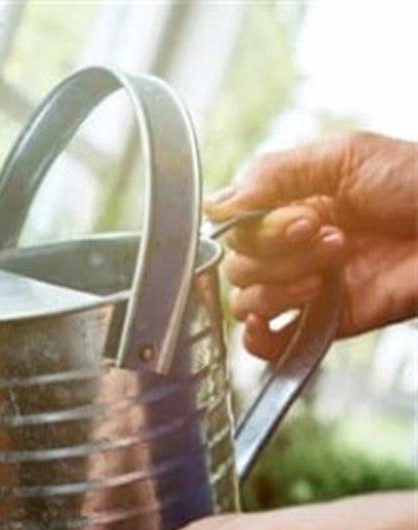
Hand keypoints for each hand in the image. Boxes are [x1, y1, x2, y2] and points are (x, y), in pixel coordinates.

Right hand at [205, 132, 417, 359]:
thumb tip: (216, 205)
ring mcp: (308, 285)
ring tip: (333, 267)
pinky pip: (268, 343)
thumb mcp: (343, 155)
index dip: (256, 226)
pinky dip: (257, 336)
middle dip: (278, 251)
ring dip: (281, 283)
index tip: (301, 215)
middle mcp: (294, 247)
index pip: (235, 225)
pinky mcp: (327, 321)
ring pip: (246, 299)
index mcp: (292, 204)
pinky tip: (267, 321)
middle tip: (329, 236)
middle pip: (237, 263)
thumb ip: (273, 173)